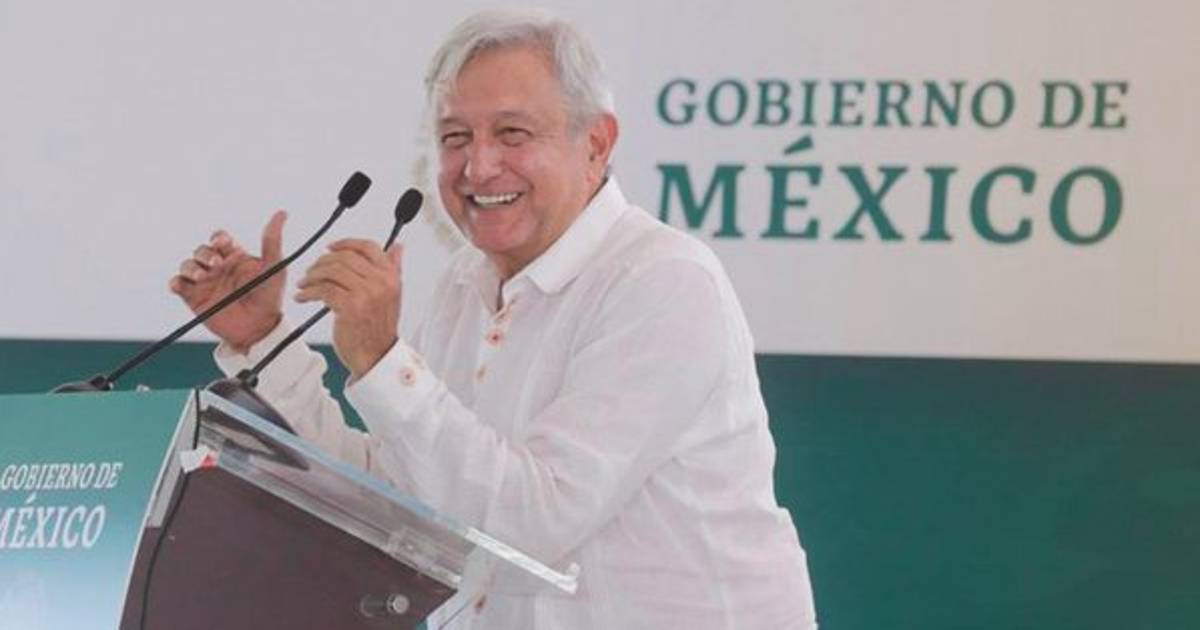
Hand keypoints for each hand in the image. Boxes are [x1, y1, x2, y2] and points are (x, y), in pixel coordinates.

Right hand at [168, 211, 286, 351]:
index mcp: (234, 256)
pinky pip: (178, 284)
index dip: (218, 239)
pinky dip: (176, 282)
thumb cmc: (268, 296)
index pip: (219, 239)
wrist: (258, 328)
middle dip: (205, 254)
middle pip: (201, 250)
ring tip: (203, 277)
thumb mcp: (273, 267)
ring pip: (187, 265)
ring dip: (191, 267)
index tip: (223, 245)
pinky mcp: (193, 297)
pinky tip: (181, 285)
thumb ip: (272, 241)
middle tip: (216, 264)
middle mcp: (217, 266)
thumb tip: (282, 212)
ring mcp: (204, 282)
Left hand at [295, 239, 402, 377]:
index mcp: (391, 276)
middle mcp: (381, 282)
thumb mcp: (392, 295)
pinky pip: (323, 290)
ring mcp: (366, 294)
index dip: (346, 243)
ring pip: (331, 271)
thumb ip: (394, 269)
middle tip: (311, 270)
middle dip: (322, 262)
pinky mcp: (350, 307)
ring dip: (312, 276)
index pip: (368, 247)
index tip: (330, 247)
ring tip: (304, 284)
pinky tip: (302, 296)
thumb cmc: (379, 327)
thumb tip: (397, 247)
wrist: (376, 355)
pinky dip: (308, 292)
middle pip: (345, 257)